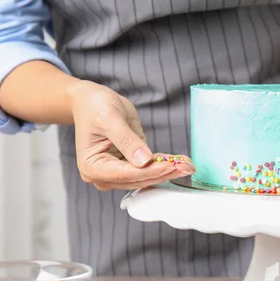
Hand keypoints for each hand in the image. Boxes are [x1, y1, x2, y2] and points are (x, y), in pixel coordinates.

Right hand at [67, 80, 194, 190]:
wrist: (91, 101)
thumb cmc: (94, 107)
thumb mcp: (110, 119)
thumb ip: (127, 141)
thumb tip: (144, 161)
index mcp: (92, 167)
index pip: (126, 174)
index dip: (151, 171)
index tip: (171, 166)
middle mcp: (103, 176)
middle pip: (138, 179)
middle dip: (163, 173)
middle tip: (187, 168)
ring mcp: (116, 173)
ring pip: (146, 177)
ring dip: (167, 171)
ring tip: (188, 165)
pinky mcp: (128, 165)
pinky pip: (148, 169)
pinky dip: (164, 165)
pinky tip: (180, 161)